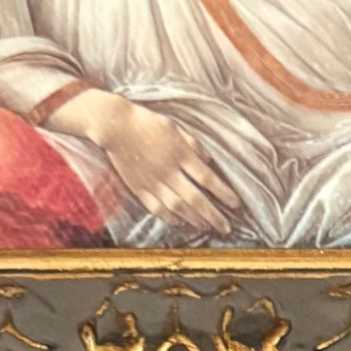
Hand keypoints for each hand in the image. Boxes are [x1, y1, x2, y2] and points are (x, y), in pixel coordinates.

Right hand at [60, 91, 241, 235]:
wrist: (115, 126)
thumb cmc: (148, 123)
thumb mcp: (177, 129)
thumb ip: (195, 146)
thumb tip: (210, 163)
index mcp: (180, 154)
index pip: (208, 179)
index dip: (224, 193)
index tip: (236, 205)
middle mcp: (168, 171)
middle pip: (195, 199)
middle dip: (213, 215)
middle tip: (227, 228)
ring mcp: (152, 181)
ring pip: (177, 207)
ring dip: (195, 220)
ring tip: (208, 227)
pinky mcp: (138, 187)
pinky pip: (156, 208)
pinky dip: (170, 218)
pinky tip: (181, 223)